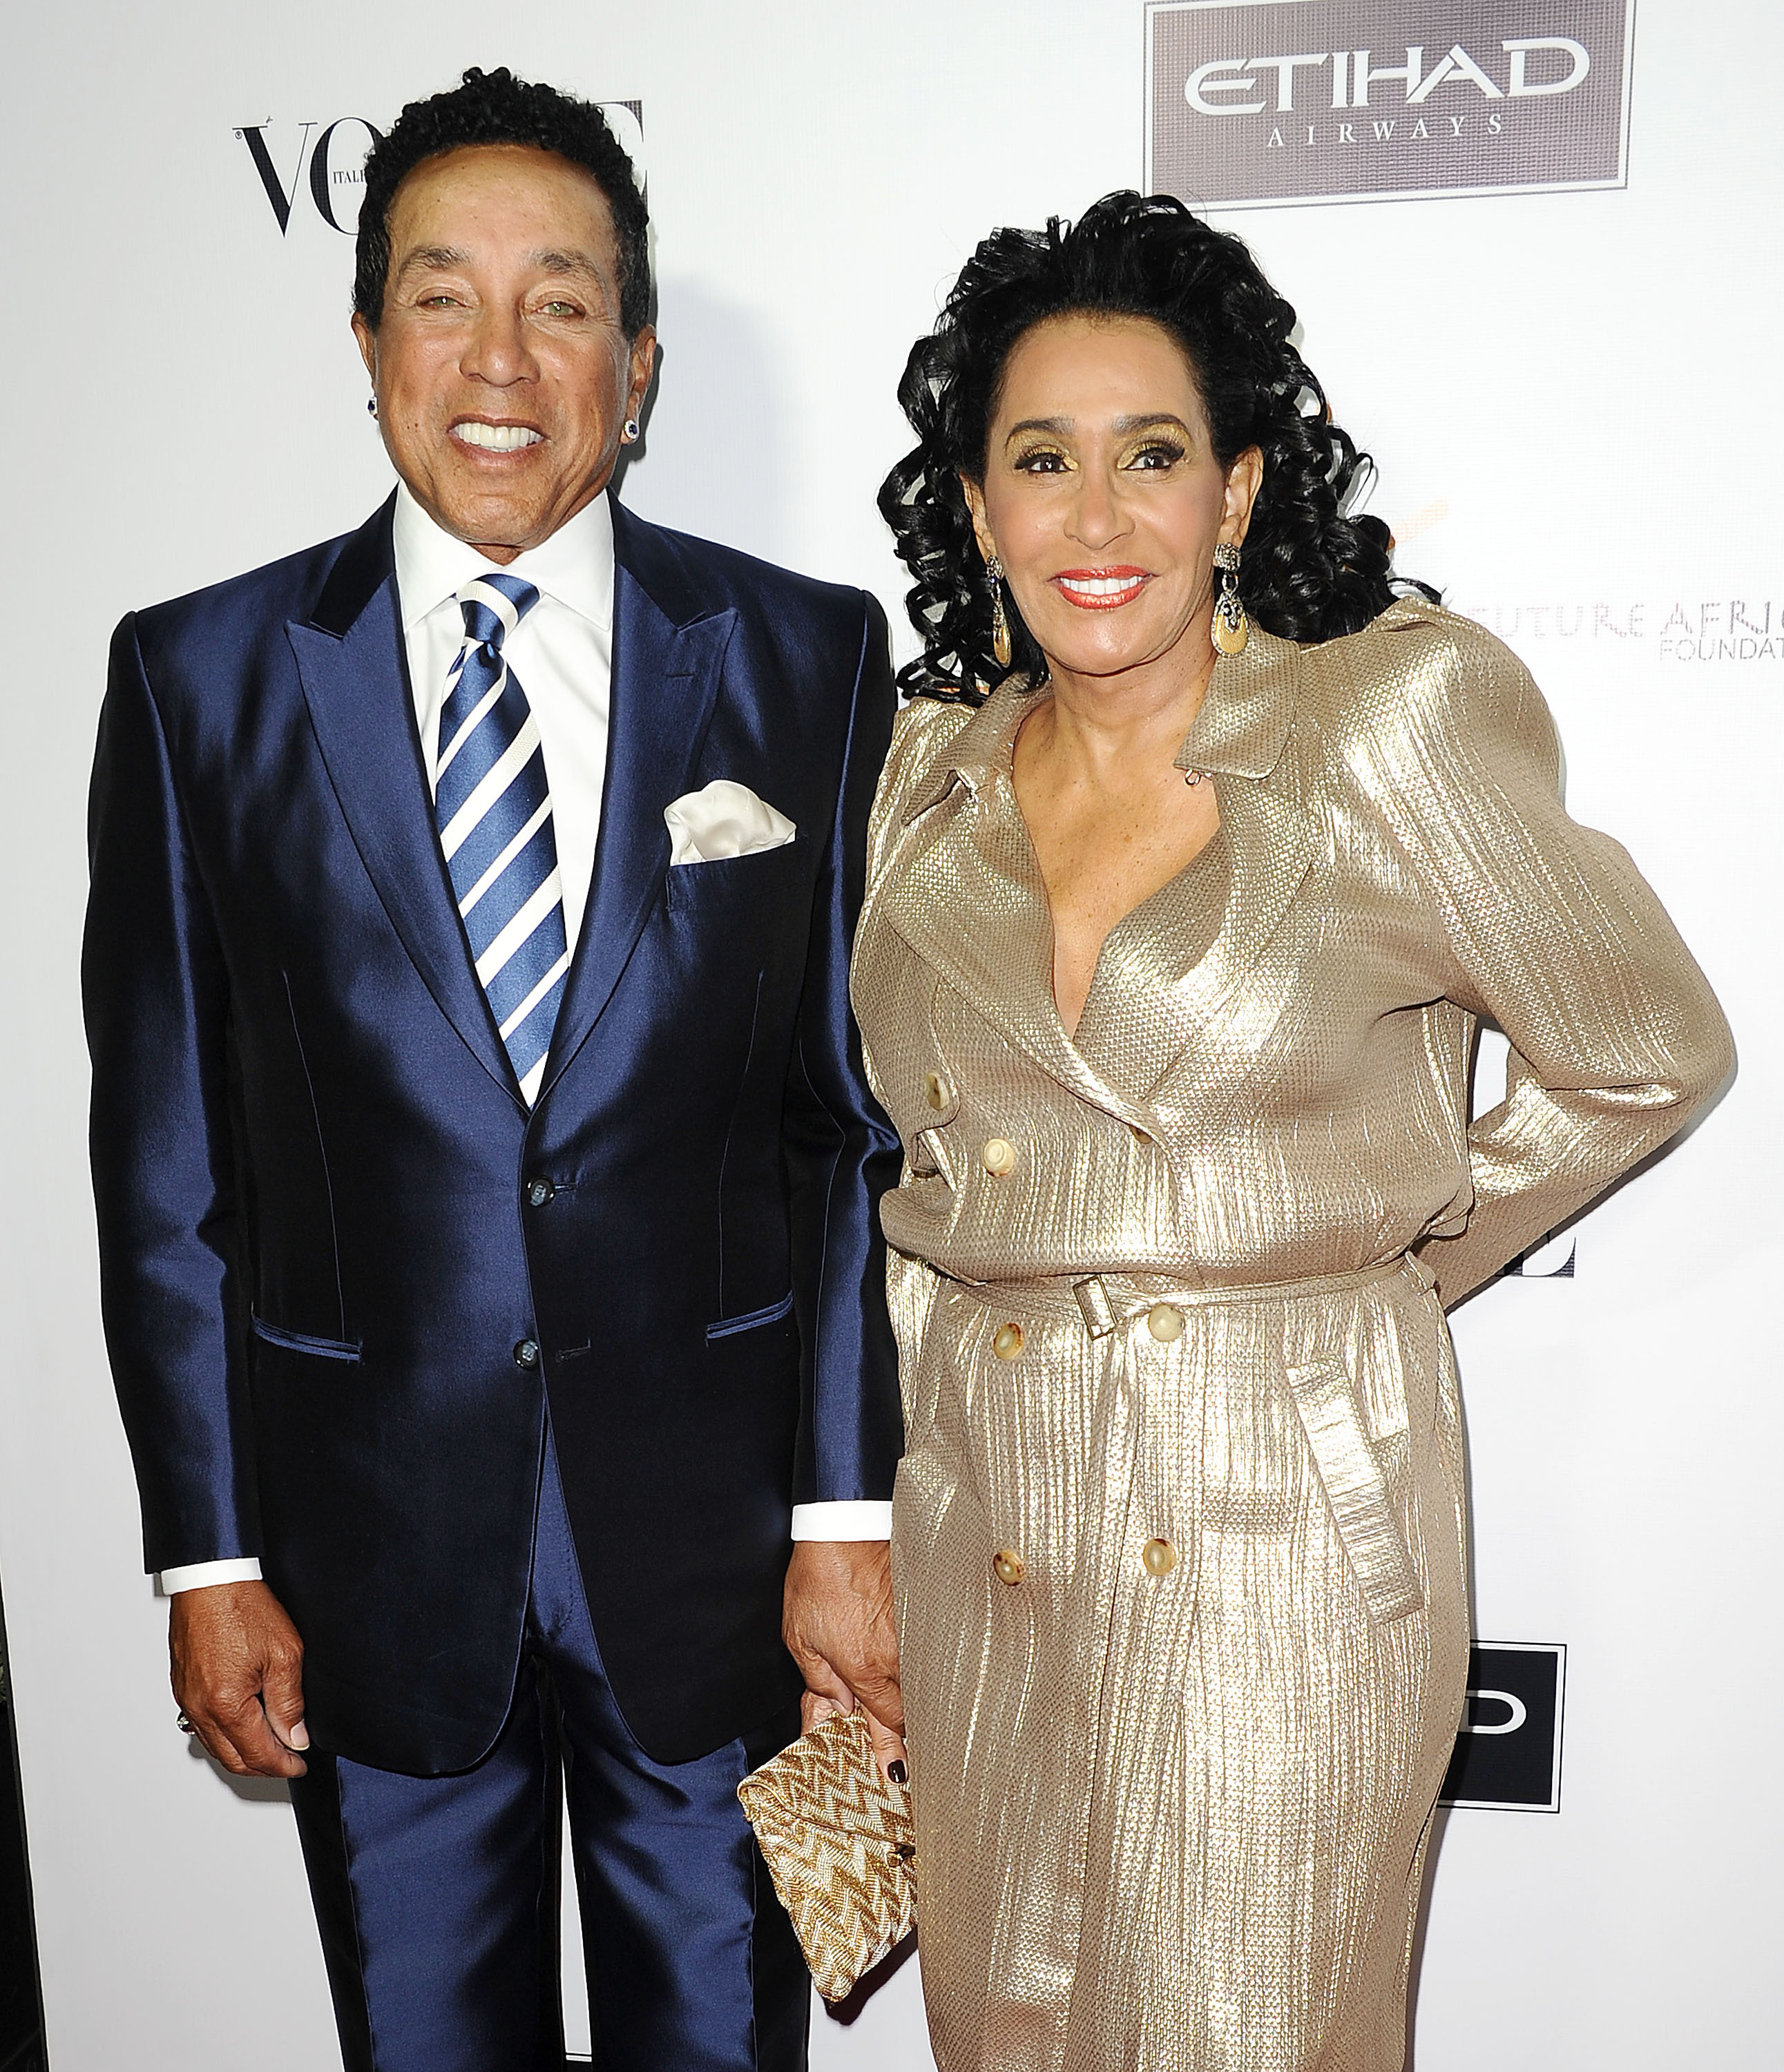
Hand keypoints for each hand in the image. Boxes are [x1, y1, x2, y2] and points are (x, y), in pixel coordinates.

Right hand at [169, 1580, 308, 1778]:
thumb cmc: (241, 1606)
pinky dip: (224, 1736)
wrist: (210, 1579)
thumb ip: (289, 1702)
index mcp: (226, 1704)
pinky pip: (202, 1726)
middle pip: (232, 1758)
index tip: (300, 1764)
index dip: (284, 1764)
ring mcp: (187, 1699)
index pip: (258, 1753)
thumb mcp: (284, 1654)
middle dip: (263, 1767)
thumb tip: (295, 1736)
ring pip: (215, 1746)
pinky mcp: (182, 1687)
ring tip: (270, 1748)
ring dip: (242, 1754)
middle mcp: (200, 1708)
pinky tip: (242, 1728)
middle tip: (289, 1761)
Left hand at [783, 1540, 905, 1780]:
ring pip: (928, 1684)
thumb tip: (836, 1713)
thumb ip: (821, 1682)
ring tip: (920, 1717)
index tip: (896, 1773)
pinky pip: (932, 1653)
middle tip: (906, 1754)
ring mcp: (918, 1633)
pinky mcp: (928, 1612)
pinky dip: (928, 1667)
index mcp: (865, 1667)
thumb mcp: (801, 1637)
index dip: (891, 1751)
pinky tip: (923, 1673)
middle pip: (915, 1710)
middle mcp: (898, 1655)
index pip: (889, 1724)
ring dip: (922, 1702)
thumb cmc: (818, 1578)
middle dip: (910, 1732)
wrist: (847, 1527)